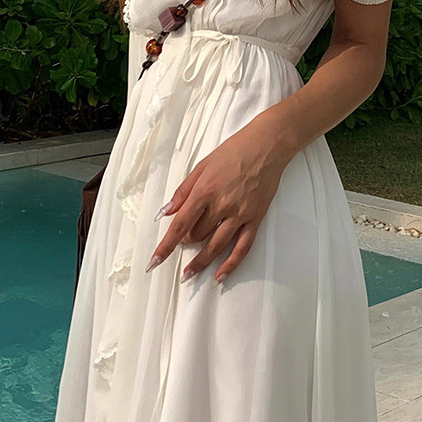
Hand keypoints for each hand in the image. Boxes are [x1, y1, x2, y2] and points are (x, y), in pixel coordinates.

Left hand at [145, 117, 290, 285]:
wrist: (267, 145)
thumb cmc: (233, 151)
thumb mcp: (202, 165)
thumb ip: (183, 191)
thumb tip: (165, 212)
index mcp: (205, 190)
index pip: (180, 224)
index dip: (166, 245)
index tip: (154, 261)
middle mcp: (221, 205)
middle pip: (197, 235)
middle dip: (185, 242)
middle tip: (182, 242)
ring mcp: (240, 214)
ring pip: (216, 246)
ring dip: (201, 262)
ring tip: (190, 273)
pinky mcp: (255, 218)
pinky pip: (242, 247)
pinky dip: (230, 264)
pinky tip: (220, 276)